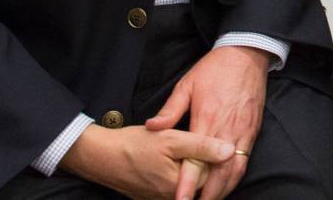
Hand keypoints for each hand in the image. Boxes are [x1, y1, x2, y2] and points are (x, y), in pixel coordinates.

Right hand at [60, 123, 236, 199]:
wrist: (101, 157)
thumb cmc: (135, 145)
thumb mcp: (171, 139)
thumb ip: (202, 146)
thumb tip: (231, 151)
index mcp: (181, 186)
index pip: (213, 175)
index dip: (217, 157)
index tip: (217, 139)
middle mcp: (171, 198)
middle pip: (201, 184)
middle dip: (206, 165)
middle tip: (196, 147)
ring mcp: (160, 198)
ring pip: (188, 185)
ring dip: (192, 170)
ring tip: (181, 152)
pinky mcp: (152, 196)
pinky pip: (173, 188)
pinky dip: (177, 176)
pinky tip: (172, 160)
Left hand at [145, 45, 272, 199]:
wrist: (247, 55)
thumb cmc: (214, 69)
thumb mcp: (187, 84)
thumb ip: (170, 110)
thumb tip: (152, 127)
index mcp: (208, 120)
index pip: (197, 161)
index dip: (188, 184)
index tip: (180, 199)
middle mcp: (227, 131)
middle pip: (218, 173)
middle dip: (207, 195)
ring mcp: (242, 132)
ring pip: (234, 171)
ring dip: (223, 190)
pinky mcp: (252, 130)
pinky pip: (245, 160)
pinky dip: (235, 177)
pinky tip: (227, 186)